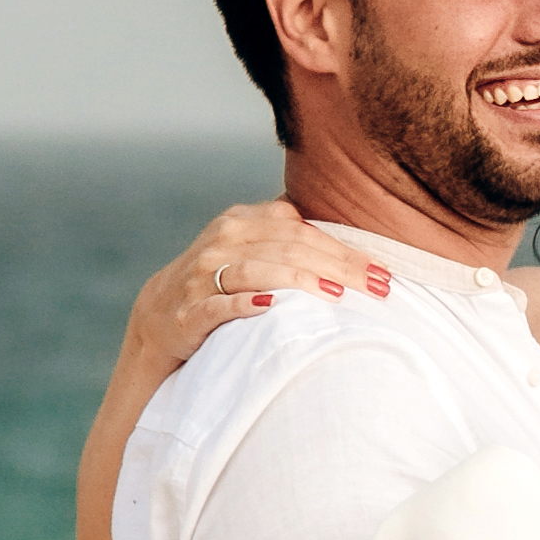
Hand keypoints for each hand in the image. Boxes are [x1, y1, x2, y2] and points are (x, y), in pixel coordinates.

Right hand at [127, 201, 387, 367]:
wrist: (158, 317)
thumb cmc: (219, 281)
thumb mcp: (249, 247)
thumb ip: (287, 234)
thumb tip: (346, 226)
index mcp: (241, 221)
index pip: (301, 229)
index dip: (344, 247)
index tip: (381, 269)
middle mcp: (222, 242)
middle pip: (289, 248)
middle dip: (338, 266)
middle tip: (377, 286)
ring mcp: (203, 276)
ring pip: (258, 270)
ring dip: (300, 280)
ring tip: (337, 293)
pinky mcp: (190, 312)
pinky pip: (220, 305)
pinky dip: (246, 304)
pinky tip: (273, 306)